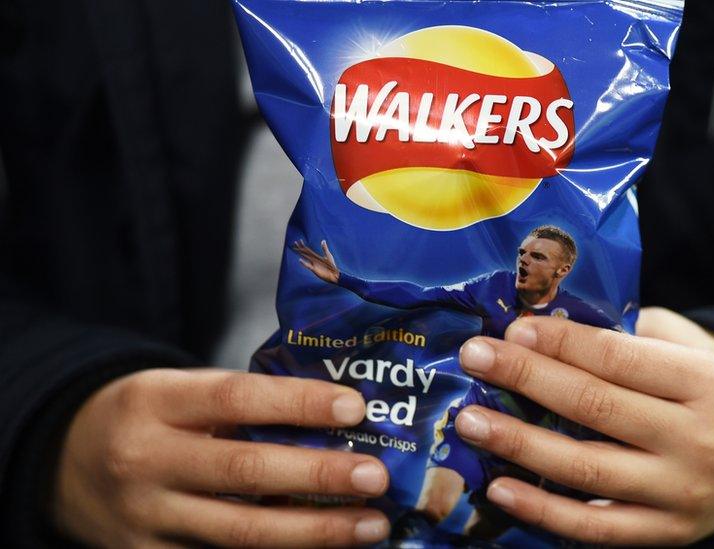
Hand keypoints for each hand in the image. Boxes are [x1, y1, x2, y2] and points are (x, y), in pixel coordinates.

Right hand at [53, 369, 390, 547]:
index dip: (298, 402)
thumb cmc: (149, 419)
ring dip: (314, 531)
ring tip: (370, 525)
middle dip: (318, 476)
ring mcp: (145, 518)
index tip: (354, 407)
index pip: (236, 396)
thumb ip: (244, 403)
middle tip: (375, 477)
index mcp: (156, 401)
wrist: (62, 463)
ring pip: (240, 532)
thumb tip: (339, 414)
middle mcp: (145, 460)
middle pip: (243, 471)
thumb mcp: (179, 392)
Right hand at [293, 239, 339, 283]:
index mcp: (316, 257)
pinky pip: (308, 266)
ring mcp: (313, 264)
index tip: (300, 240)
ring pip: (305, 257)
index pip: (308, 250)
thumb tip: (323, 240)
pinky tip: (300, 260)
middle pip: (305, 252)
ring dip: (301, 253)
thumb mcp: (328, 255)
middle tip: (295, 242)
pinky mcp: (314, 269)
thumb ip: (324, 248)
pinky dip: (304, 263)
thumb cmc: (331, 266)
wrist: (333, 274)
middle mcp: (313, 260)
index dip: (304, 245)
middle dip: (300, 247)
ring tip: (296, 249)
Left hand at [454, 308, 713, 544]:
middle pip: (596, 407)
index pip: (618, 357)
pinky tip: (501, 488)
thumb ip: (627, 335)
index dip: (560, 342)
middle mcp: (700, 440)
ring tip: (470, 421)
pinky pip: (596, 527)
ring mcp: (683, 493)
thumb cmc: (710, 384)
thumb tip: (542, 325)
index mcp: (707, 382)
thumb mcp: (687, 345)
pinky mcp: (669, 534)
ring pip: (588, 470)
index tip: (511, 329)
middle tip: (474, 359)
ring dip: (520, 443)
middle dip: (527, 379)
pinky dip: (544, 511)